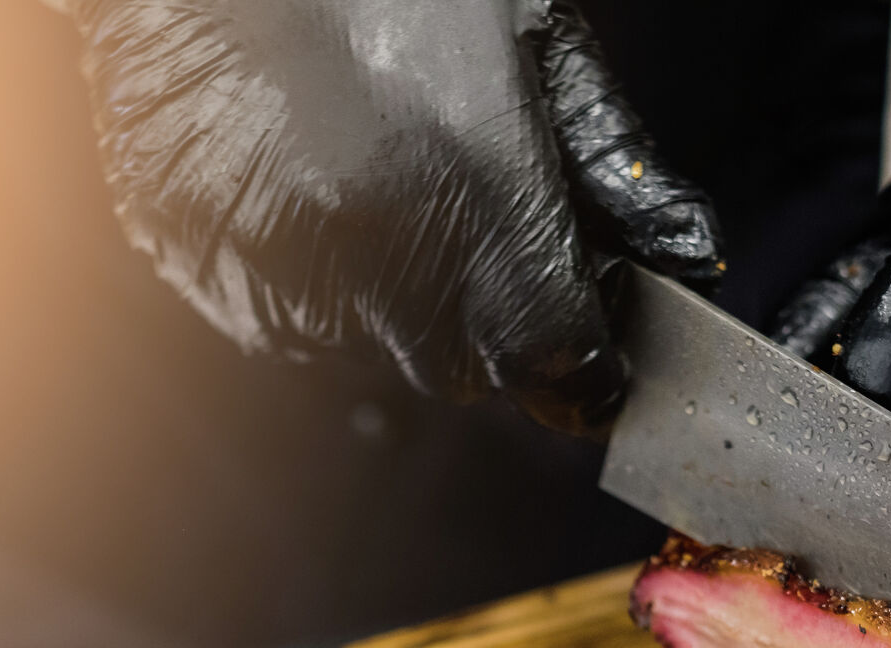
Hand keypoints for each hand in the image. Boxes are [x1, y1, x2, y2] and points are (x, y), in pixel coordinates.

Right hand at [58, 0, 721, 435]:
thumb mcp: (535, 32)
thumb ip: (616, 160)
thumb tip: (687, 256)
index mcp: (477, 179)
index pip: (554, 360)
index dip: (582, 371)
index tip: (590, 361)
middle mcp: (377, 239)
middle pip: (466, 368)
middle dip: (487, 319)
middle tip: (465, 216)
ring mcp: (281, 259)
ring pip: (375, 345)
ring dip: (395, 294)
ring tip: (375, 172)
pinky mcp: (203, 261)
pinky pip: (287, 318)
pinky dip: (313, 276)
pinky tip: (306, 175)